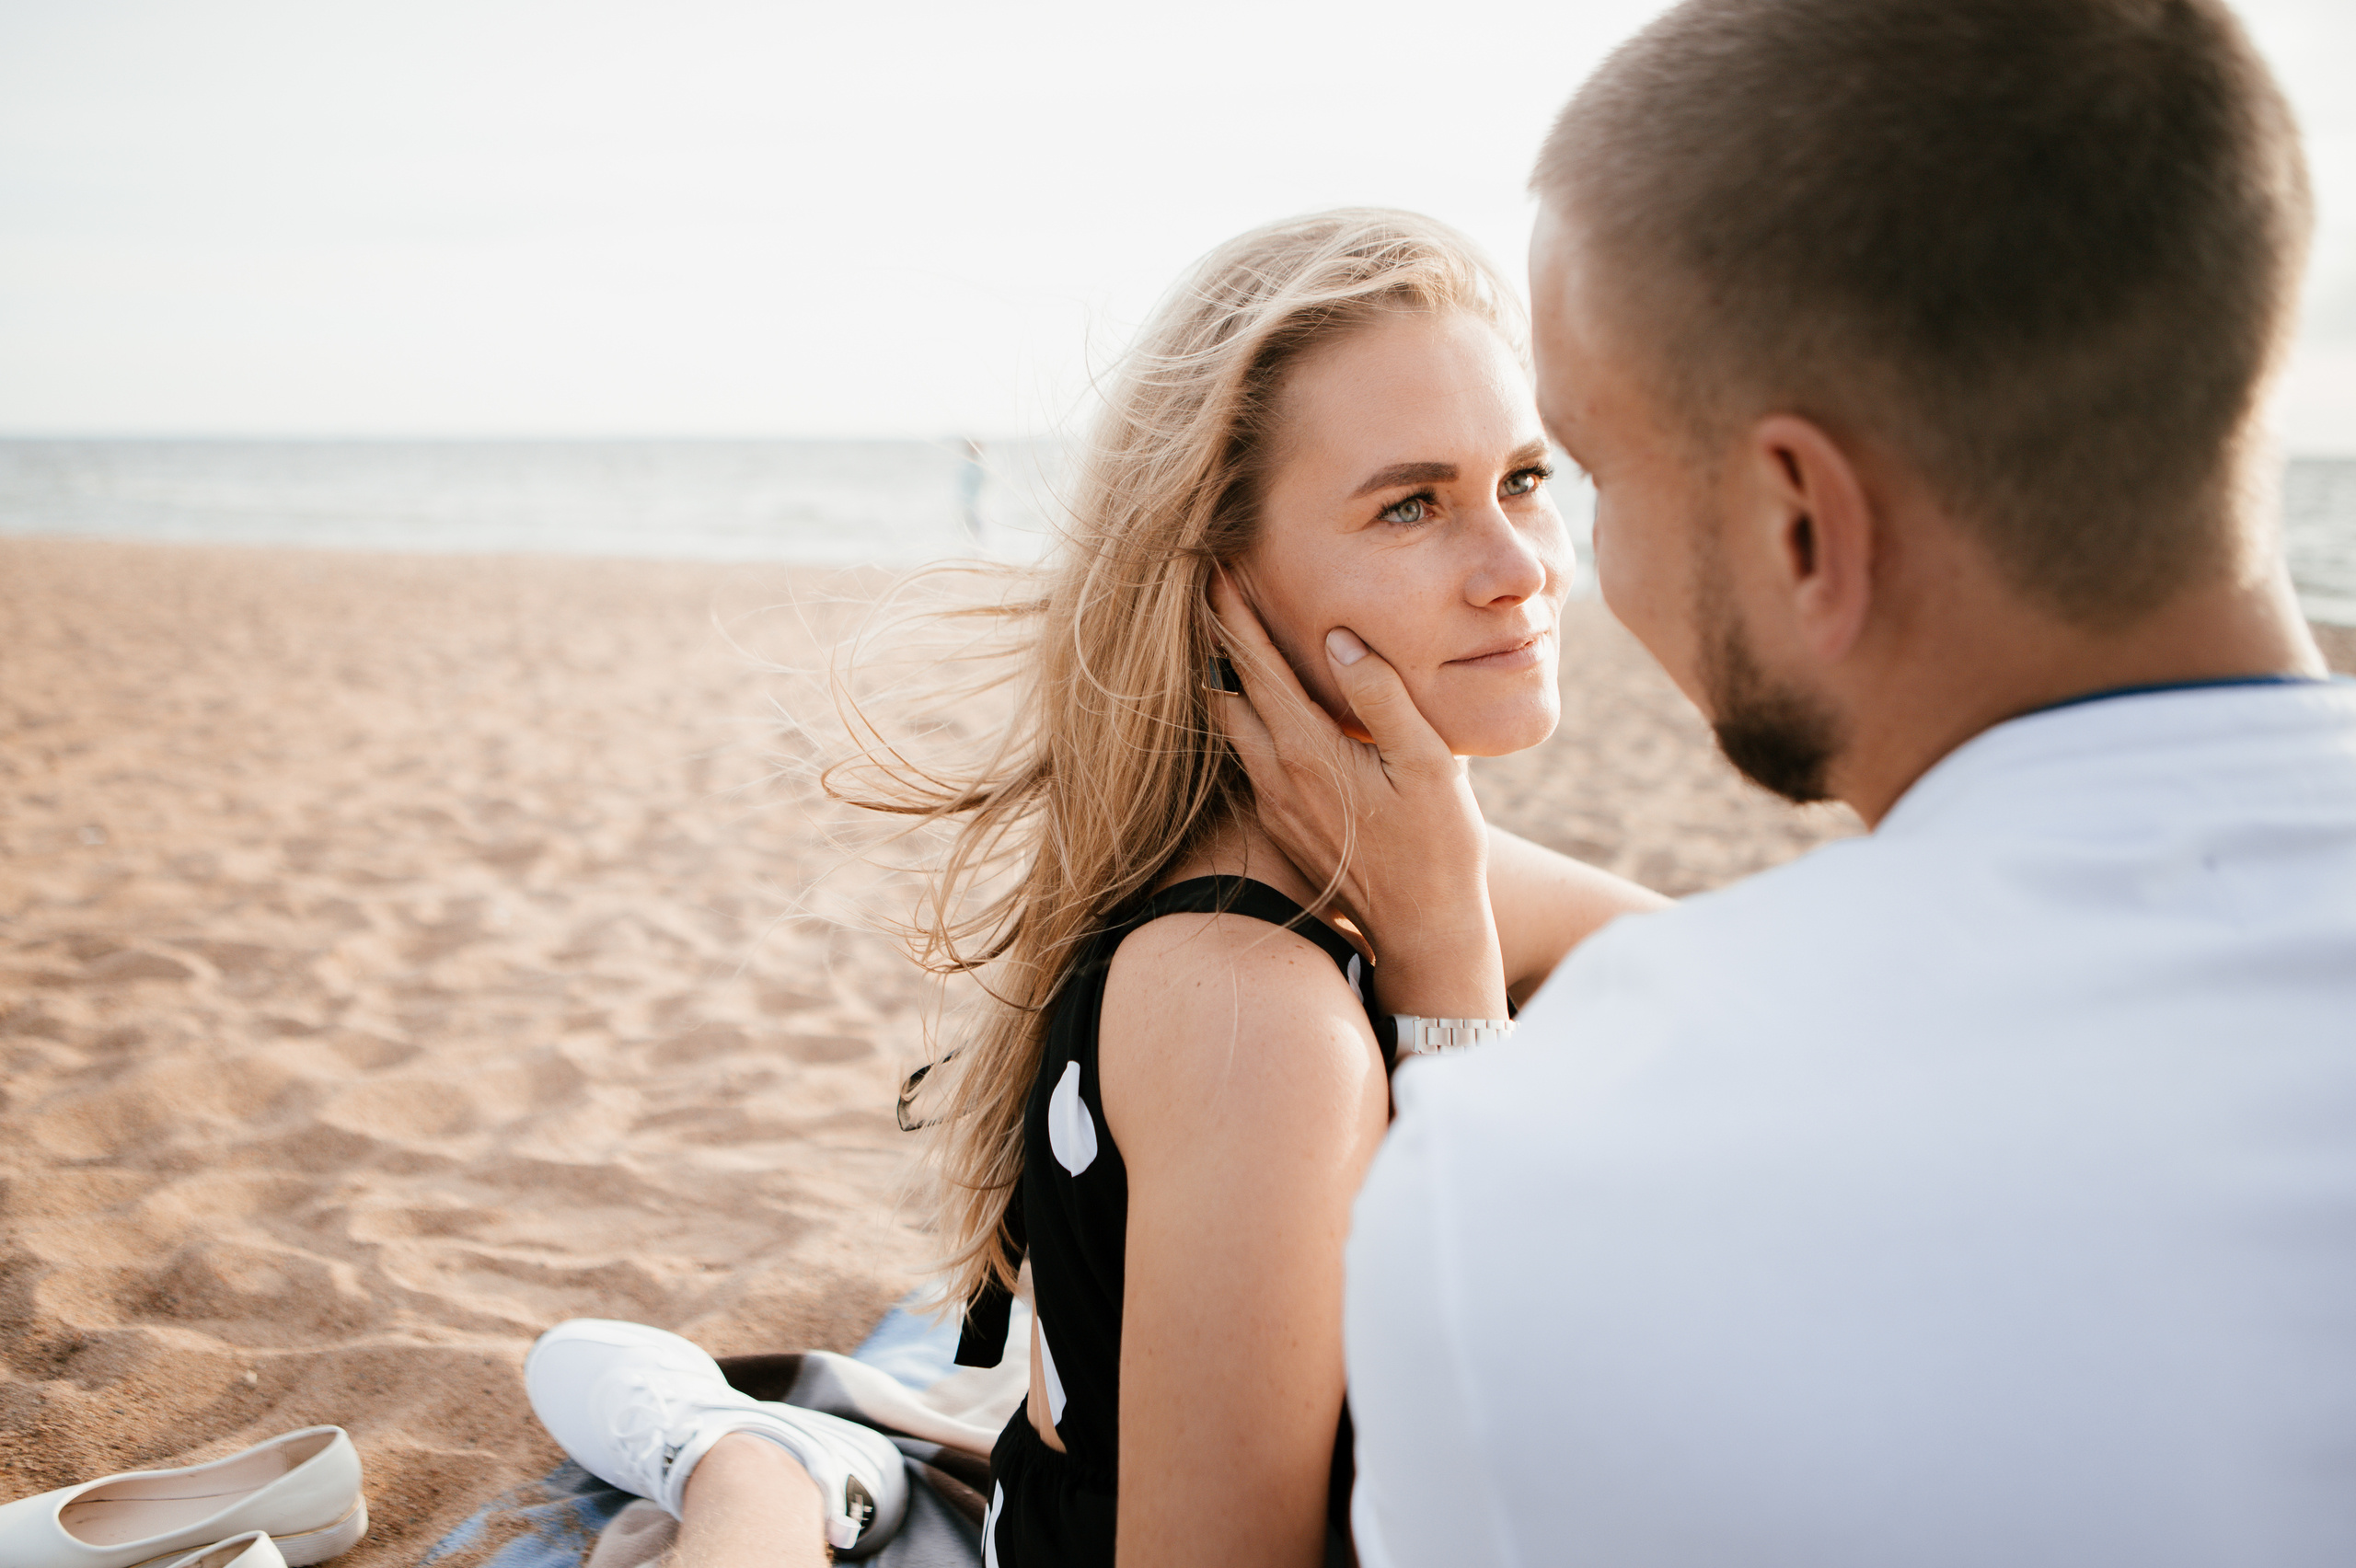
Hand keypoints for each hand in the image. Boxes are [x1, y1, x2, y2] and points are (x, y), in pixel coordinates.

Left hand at [1209, 570, 1507, 1019]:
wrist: (1422, 932)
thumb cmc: (1439, 847)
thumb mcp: (1428, 764)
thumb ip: (1383, 695)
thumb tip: (1340, 637)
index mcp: (1306, 750)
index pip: (1253, 663)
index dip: (1232, 610)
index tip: (1213, 563)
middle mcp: (1275, 773)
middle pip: (1225, 687)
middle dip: (1217, 634)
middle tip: (1210, 583)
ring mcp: (1272, 801)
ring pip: (1230, 722)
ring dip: (1226, 674)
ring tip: (1227, 629)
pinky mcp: (1280, 821)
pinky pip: (1249, 753)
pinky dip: (1246, 713)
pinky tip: (1263, 698)